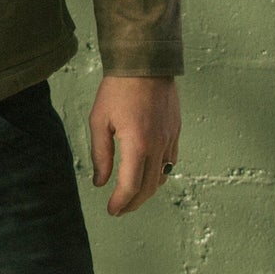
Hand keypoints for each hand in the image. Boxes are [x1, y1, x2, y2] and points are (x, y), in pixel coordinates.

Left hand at [89, 75, 180, 216]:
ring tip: (132, 196)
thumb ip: (100, 154)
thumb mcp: (99, 120)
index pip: (130, 186)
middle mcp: (157, 145)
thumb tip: (100, 182)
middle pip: (148, 187)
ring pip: (162, 176)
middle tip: (119, 209)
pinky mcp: (175, 131)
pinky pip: (170, 161)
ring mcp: (169, 139)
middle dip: (133, 203)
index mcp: (137, 144)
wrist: (145, 63)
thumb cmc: (118, 89)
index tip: (111, 210)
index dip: (120, 203)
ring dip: (147, 191)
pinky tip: (148, 174)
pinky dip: (159, 174)